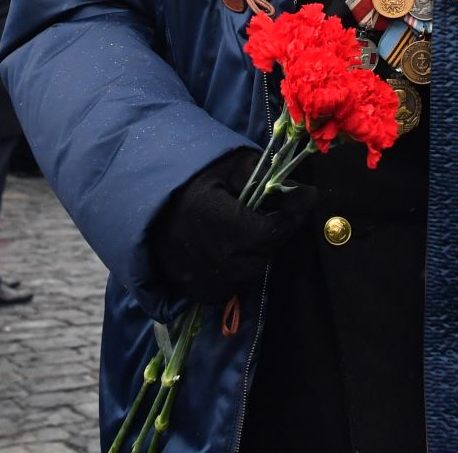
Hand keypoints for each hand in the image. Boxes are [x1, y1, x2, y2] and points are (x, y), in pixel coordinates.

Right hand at [148, 147, 314, 302]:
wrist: (149, 192)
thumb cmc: (195, 173)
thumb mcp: (233, 164)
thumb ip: (270, 180)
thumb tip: (308, 195)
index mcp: (211, 217)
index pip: (268, 233)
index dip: (289, 219)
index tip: (297, 203)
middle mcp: (200, 252)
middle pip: (259, 259)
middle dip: (271, 239)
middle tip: (268, 218)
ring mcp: (189, 274)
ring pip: (243, 278)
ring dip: (252, 258)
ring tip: (245, 233)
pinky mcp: (183, 286)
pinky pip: (222, 292)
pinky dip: (232, 276)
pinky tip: (229, 252)